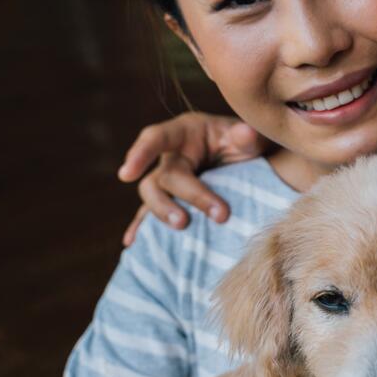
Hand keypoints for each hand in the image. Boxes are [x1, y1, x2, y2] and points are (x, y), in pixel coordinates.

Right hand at [118, 112, 268, 245]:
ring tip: (182, 227)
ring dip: (163, 213)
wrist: (250, 162)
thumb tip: (246, 133)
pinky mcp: (172, 200)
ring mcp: (169, 180)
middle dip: (184, 196)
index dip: (140, 154)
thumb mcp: (249, 136)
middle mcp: (171, 156)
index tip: (126, 175)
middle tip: (206, 216)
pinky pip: (151, 215)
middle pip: (162, 177)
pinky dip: (142, 228)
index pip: (156, 138)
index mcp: (184, 132)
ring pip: (152, 196)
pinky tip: (132, 243)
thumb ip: (248, 136)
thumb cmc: (246, 143)